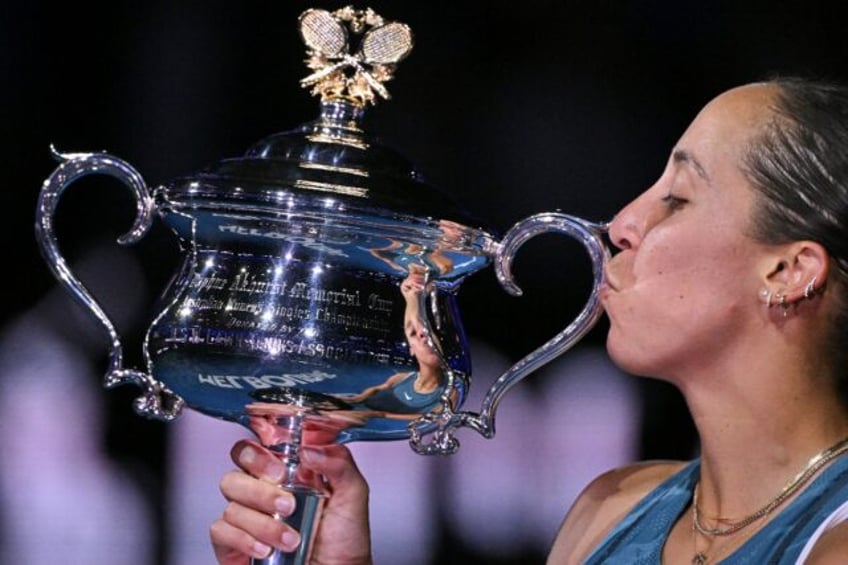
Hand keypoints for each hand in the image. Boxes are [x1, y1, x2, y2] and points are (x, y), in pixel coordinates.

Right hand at [211, 439, 371, 564]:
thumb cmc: (343, 539)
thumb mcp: (353, 495)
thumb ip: (340, 464)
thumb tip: (311, 448)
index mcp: (284, 474)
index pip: (255, 449)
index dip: (259, 455)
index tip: (282, 471)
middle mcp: (260, 492)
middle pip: (235, 474)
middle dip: (259, 490)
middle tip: (286, 505)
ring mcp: (245, 517)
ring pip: (231, 504)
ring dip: (263, 523)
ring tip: (290, 538)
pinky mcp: (232, 544)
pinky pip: (221, 531)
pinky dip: (244, 539)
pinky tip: (265, 548)